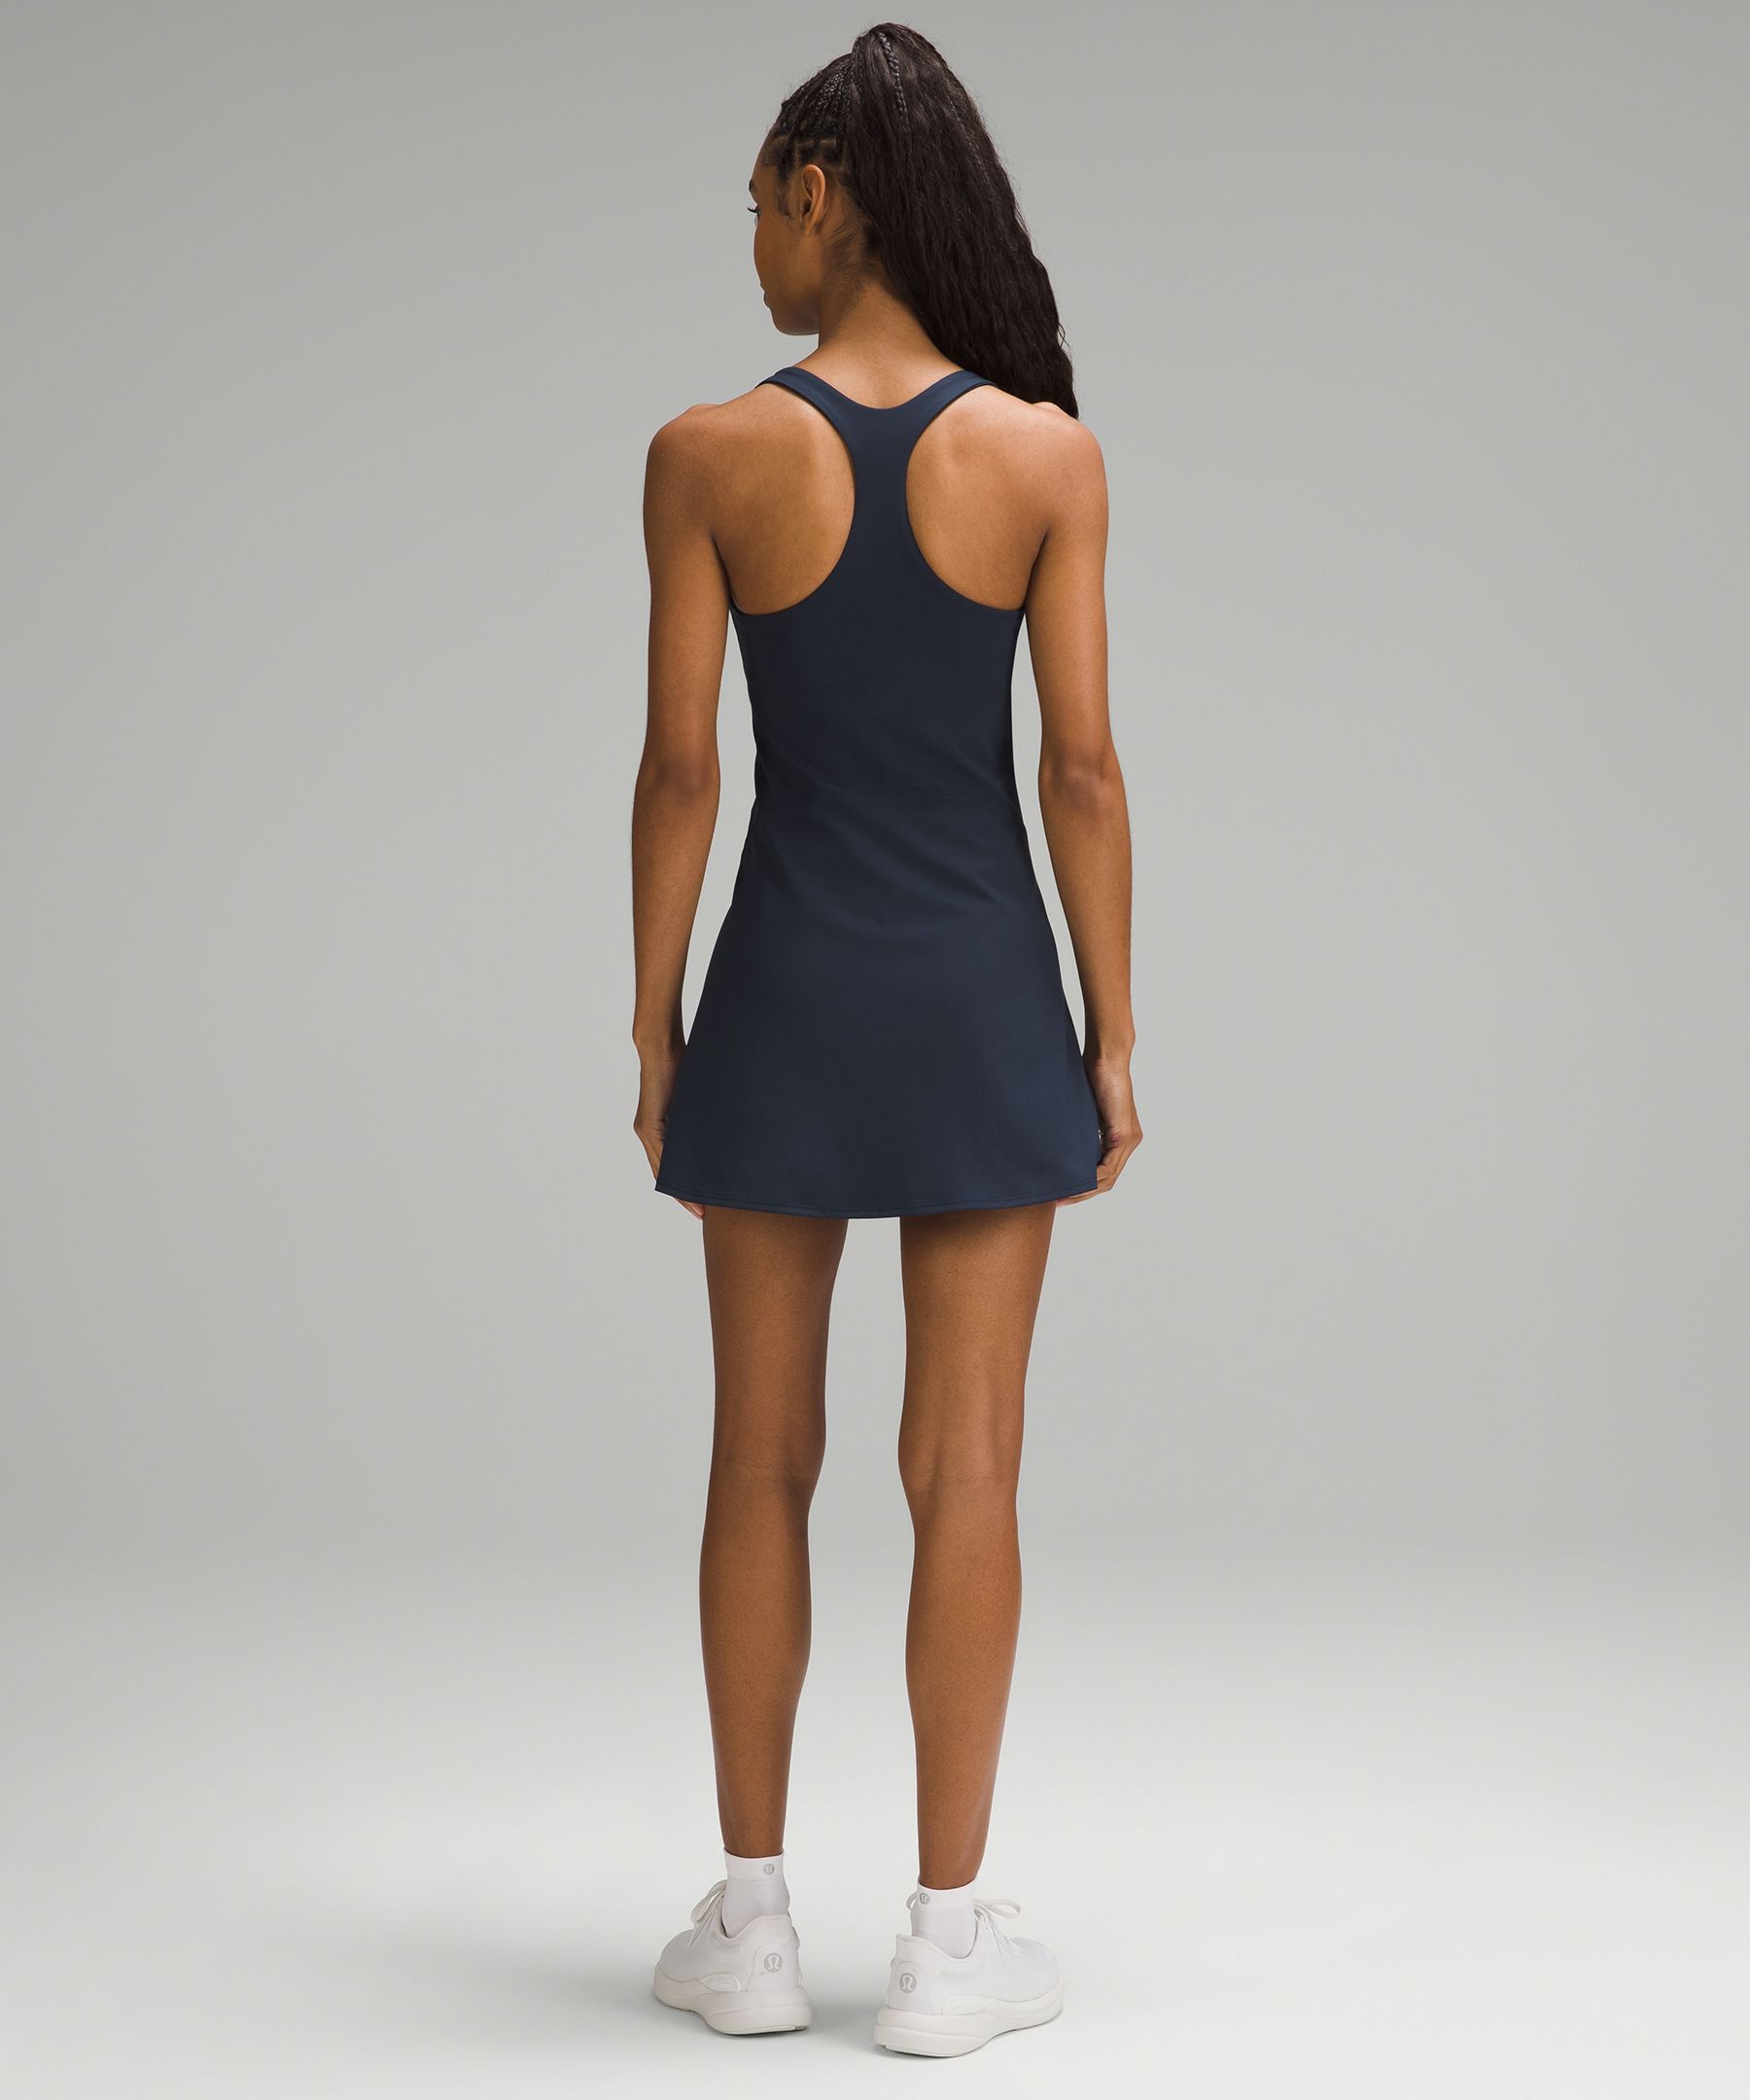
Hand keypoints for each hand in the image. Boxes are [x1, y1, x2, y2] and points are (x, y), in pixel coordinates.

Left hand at [633, 1047, 703, 1218]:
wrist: (662, 1049)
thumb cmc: (683, 1067)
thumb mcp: (696, 1100)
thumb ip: (702, 1118)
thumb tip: (724, 1130)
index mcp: (662, 1129)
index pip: (673, 1166)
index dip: (686, 1188)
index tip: (703, 1205)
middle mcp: (649, 1133)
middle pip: (666, 1174)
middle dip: (684, 1196)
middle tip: (703, 1215)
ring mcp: (647, 1130)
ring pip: (663, 1168)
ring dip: (679, 1190)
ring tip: (698, 1207)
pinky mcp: (648, 1124)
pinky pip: (661, 1155)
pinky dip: (673, 1172)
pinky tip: (686, 1185)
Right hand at [1060, 1051, 1142, 1203]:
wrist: (1106, 1058)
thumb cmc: (1090, 1076)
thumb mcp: (1082, 1110)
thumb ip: (1078, 1129)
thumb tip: (1059, 1144)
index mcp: (1119, 1136)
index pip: (1104, 1171)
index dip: (1084, 1186)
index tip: (1061, 1192)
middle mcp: (1129, 1141)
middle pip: (1108, 1179)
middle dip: (1082, 1193)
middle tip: (1059, 1201)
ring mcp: (1129, 1139)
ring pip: (1109, 1177)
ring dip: (1085, 1189)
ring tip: (1062, 1196)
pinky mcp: (1123, 1134)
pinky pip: (1109, 1166)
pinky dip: (1091, 1177)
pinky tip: (1074, 1182)